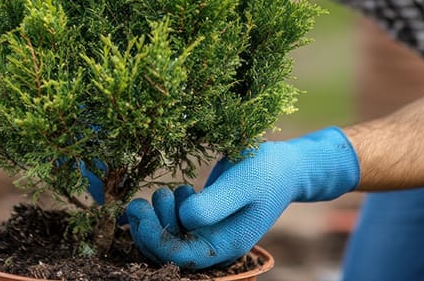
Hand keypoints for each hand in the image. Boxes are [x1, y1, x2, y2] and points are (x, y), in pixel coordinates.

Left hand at [126, 127, 359, 269]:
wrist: (285, 167)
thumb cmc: (266, 172)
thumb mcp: (241, 183)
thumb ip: (214, 204)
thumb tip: (184, 218)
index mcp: (225, 245)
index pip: (179, 256)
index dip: (154, 238)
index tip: (139, 212)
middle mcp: (215, 245)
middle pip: (168, 251)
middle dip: (148, 229)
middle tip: (138, 202)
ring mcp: (210, 234)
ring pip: (169, 238)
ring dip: (158, 218)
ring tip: (166, 192)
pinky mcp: (206, 220)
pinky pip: (177, 225)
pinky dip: (169, 210)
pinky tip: (180, 191)